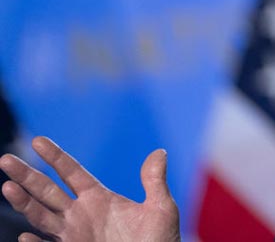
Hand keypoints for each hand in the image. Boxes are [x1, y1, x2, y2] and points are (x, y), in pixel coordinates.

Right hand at [0, 136, 180, 241]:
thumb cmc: (159, 241)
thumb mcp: (161, 208)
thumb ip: (154, 182)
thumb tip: (159, 151)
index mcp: (99, 198)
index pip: (72, 172)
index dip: (55, 156)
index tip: (37, 140)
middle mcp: (81, 214)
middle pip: (47, 191)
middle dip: (27, 175)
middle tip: (5, 159)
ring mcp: (74, 235)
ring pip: (41, 216)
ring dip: (23, 203)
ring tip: (7, 187)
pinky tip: (24, 235)